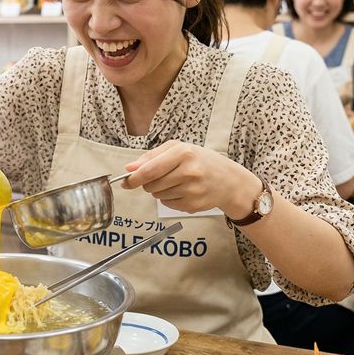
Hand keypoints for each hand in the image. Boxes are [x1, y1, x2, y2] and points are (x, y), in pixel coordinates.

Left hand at [122, 140, 257, 217]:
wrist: (228, 181)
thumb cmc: (201, 161)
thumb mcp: (179, 149)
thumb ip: (152, 156)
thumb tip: (129, 168)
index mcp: (184, 153)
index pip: (150, 170)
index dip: (134, 178)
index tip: (125, 181)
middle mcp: (189, 172)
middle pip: (151, 184)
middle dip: (148, 183)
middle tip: (160, 177)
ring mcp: (192, 190)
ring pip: (157, 195)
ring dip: (159, 190)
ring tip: (176, 182)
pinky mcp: (193, 205)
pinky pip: (167, 204)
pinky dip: (169, 198)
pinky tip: (182, 191)